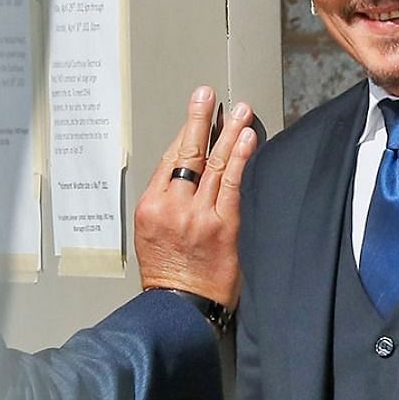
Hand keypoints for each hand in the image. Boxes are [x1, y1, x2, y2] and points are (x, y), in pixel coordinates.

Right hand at [134, 89, 257, 308]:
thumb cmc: (169, 272)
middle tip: (208, 94)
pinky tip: (247, 139)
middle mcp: (172, 206)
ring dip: (228, 133)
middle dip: (198, 120)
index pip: (169, 159)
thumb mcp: (152, 233)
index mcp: (151, 205)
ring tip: (238, 110)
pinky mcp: (222, 225)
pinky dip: (239, 158)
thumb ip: (167, 202)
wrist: (180, 304)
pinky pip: (232, 184)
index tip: (196, 112)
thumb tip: (186, 175)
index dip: (184, 132)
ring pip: (212, 164)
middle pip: (186, 153)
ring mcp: (198, 214)